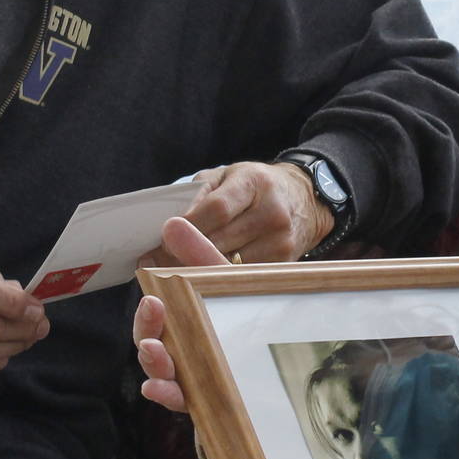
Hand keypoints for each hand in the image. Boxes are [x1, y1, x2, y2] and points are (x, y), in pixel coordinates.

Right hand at [132, 218, 228, 412]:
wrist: (284, 344)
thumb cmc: (246, 310)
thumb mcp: (226, 283)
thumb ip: (200, 256)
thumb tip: (172, 223)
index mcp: (180, 323)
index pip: (154, 321)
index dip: (147, 315)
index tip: (153, 301)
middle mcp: (180, 351)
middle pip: (152, 349)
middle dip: (147, 340)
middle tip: (152, 335)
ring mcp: (191, 378)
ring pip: (162, 376)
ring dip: (154, 367)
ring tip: (155, 355)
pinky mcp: (207, 400)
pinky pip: (182, 401)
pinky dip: (168, 395)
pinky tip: (159, 389)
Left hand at [146, 162, 331, 266]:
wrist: (304, 199)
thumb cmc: (254, 187)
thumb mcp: (226, 177)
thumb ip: (198, 195)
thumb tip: (167, 228)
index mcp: (254, 182)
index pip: (215, 210)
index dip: (185, 229)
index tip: (160, 241)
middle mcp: (272, 212)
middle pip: (220, 242)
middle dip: (183, 254)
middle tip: (154, 263)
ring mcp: (281, 241)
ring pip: (229, 265)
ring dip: (198, 271)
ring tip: (173, 272)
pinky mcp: (284, 264)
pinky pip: (243, 278)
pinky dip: (219, 280)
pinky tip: (201, 278)